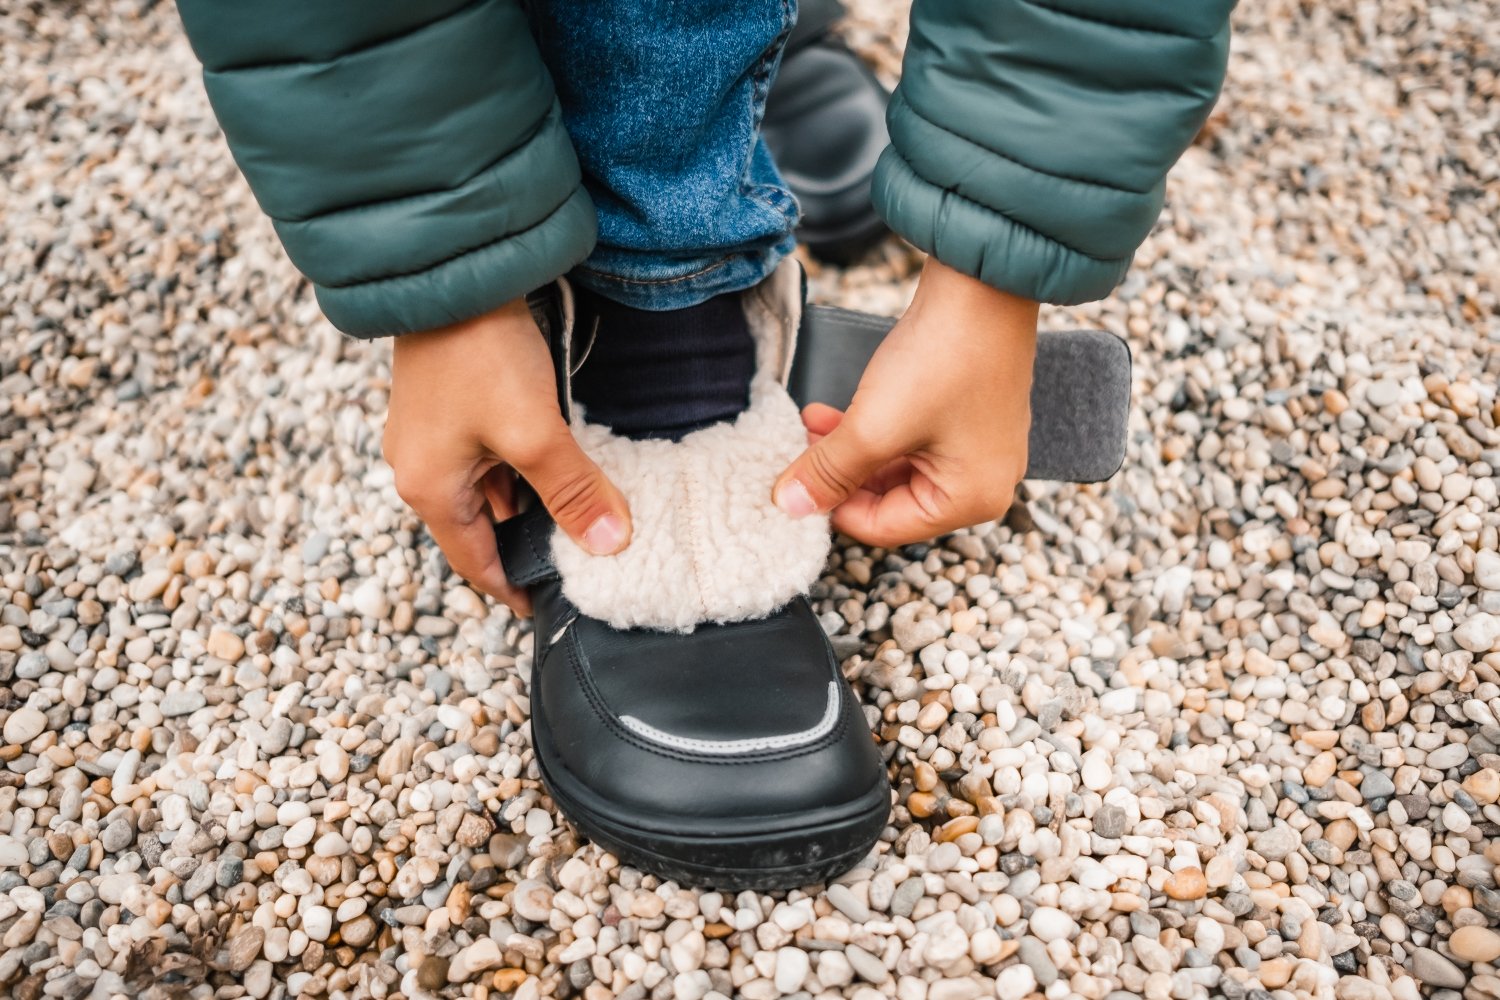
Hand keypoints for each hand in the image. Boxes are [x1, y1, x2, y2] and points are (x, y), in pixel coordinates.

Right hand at [384, 298, 631, 613]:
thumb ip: (572, 491)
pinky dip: (522, 465)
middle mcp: (420, 467)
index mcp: (430, 489)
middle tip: (583, 554)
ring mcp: (432, 434)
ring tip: (582, 511)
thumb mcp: (534, 432)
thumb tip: (609, 544)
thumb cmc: (480, 353)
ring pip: (490, 487)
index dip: (513, 588)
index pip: (474, 562)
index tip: (548, 607)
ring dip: (531, 499)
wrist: (453, 270)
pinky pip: (489, 453)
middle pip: (483, 526)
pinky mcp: (448, 402)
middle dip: (530, 540)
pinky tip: (561, 461)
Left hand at [773, 259, 1036, 547]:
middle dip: (837, 475)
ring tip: (807, 425)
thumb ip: (829, 471)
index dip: (831, 509)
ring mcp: (975, 446)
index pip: (884, 528)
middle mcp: (981, 481)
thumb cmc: (943, 358)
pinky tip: (833, 413)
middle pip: (889, 499)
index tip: (790, 489)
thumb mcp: (873, 426)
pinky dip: (869, 431)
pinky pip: (907, 439)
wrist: (982, 281)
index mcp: (972, 499)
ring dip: (847, 450)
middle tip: (794, 453)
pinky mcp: (963, 414)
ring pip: (892, 467)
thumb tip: (789, 506)